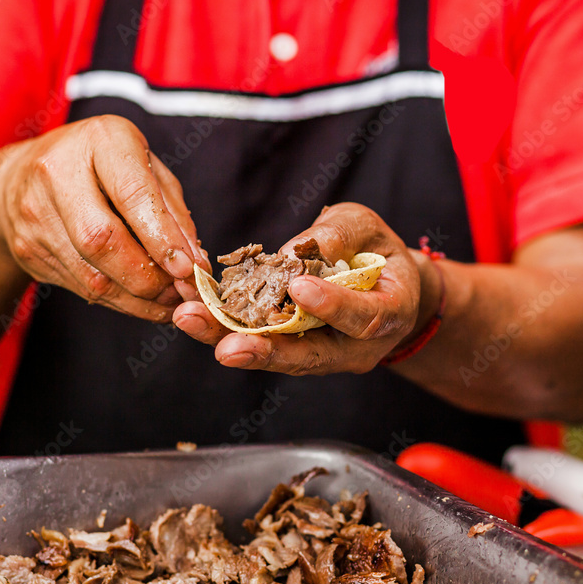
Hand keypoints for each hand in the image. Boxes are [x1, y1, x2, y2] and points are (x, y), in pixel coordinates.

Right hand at [0, 115, 207, 321]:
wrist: (18, 177)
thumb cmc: (97, 166)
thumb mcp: (142, 165)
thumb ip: (170, 208)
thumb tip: (194, 260)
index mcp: (99, 141)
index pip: (132, 194)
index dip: (162, 238)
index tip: (188, 268)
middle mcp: (57, 174)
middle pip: (102, 241)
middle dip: (149, 277)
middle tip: (181, 291)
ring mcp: (36, 217)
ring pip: (92, 277)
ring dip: (139, 299)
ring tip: (169, 302)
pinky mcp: (28, 252)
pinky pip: (82, 289)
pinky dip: (120, 302)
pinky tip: (141, 301)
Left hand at [174, 203, 439, 374]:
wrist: (380, 285)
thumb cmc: (376, 250)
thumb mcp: (368, 227)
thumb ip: (343, 233)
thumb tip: (311, 246)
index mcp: (390, 313)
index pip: (363, 318)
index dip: (333, 306)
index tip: (300, 289)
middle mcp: (357, 348)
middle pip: (311, 356)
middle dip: (265, 351)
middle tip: (226, 346)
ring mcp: (324, 355)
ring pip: (278, 357)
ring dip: (230, 341)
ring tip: (191, 321)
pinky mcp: (293, 349)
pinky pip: (261, 344)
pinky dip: (226, 330)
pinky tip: (194, 314)